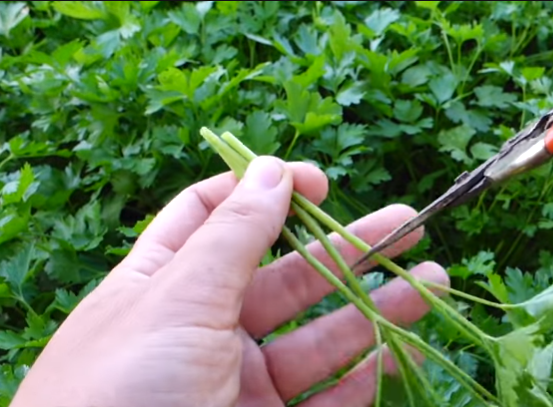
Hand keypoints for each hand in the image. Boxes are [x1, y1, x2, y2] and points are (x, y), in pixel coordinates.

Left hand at [10, 157, 447, 406]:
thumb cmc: (121, 389)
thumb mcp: (176, 297)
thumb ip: (233, 234)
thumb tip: (273, 169)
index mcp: (167, 284)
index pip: (217, 218)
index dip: (267, 192)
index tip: (319, 183)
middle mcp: (206, 329)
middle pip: (289, 276)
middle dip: (349, 248)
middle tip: (409, 224)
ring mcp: (239, 385)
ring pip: (319, 338)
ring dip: (376, 308)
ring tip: (430, 280)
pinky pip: (327, 401)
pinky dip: (365, 377)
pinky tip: (398, 350)